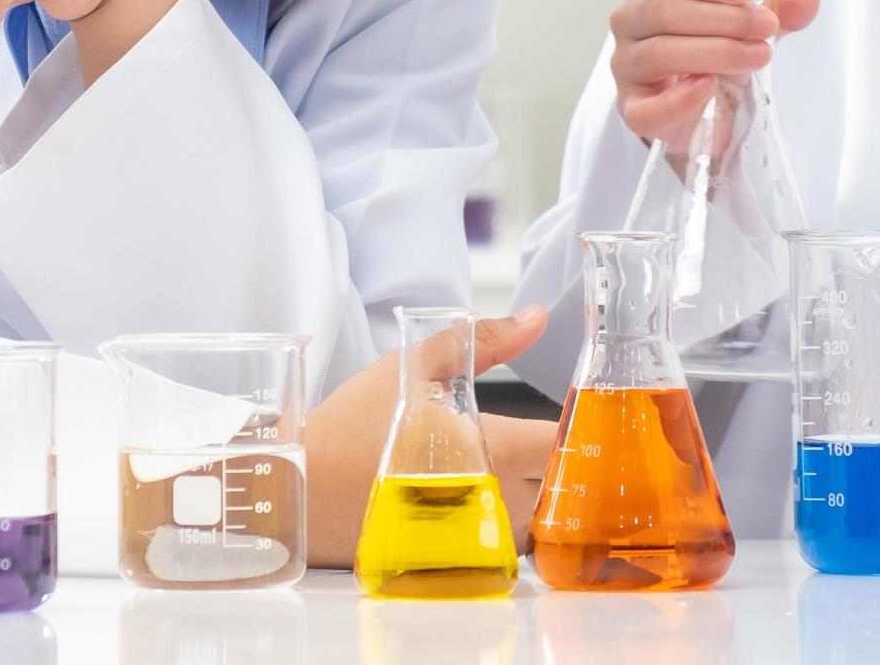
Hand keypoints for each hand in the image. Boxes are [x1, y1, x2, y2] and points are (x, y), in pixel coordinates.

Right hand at [303, 307, 552, 569]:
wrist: (304, 490)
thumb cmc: (355, 426)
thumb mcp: (411, 367)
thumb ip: (482, 340)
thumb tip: (535, 317)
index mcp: (494, 446)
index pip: (566, 439)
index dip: (575, 425)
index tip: (563, 413)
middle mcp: (499, 498)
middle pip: (563, 485)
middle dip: (559, 462)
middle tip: (533, 440)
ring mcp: (482, 537)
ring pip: (543, 520)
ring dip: (537, 496)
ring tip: (508, 471)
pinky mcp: (464, 562)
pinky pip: (512, 549)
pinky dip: (511, 528)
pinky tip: (484, 505)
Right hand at [609, 0, 821, 149]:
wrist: (706, 109)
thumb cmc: (718, 53)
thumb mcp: (751, 25)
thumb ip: (779, 8)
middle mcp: (630, 22)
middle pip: (664, 11)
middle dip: (723, 19)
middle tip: (767, 27)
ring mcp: (626, 66)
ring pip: (660, 53)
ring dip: (715, 52)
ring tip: (758, 55)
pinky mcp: (632, 109)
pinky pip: (645, 108)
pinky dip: (678, 99)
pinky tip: (709, 87)